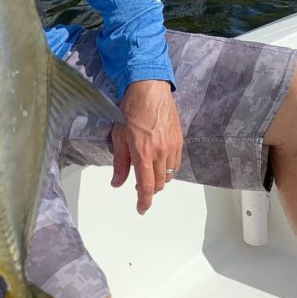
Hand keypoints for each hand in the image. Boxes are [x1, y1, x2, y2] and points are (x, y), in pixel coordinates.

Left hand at [111, 80, 182, 214]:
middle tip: (140, 187)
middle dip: (150, 189)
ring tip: (149, 173)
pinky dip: (168, 168)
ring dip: (160, 179)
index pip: (147, 186)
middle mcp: (160, 152)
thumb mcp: (119, 136)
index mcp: (143, 152)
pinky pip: (176, 162)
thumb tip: (117, 182)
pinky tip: (159, 162)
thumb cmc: (131, 109)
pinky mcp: (179, 139)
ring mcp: (172, 146)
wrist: (149, 89)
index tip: (141, 209)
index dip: (144, 201)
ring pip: (169, 174)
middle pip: (159, 183)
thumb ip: (120, 162)